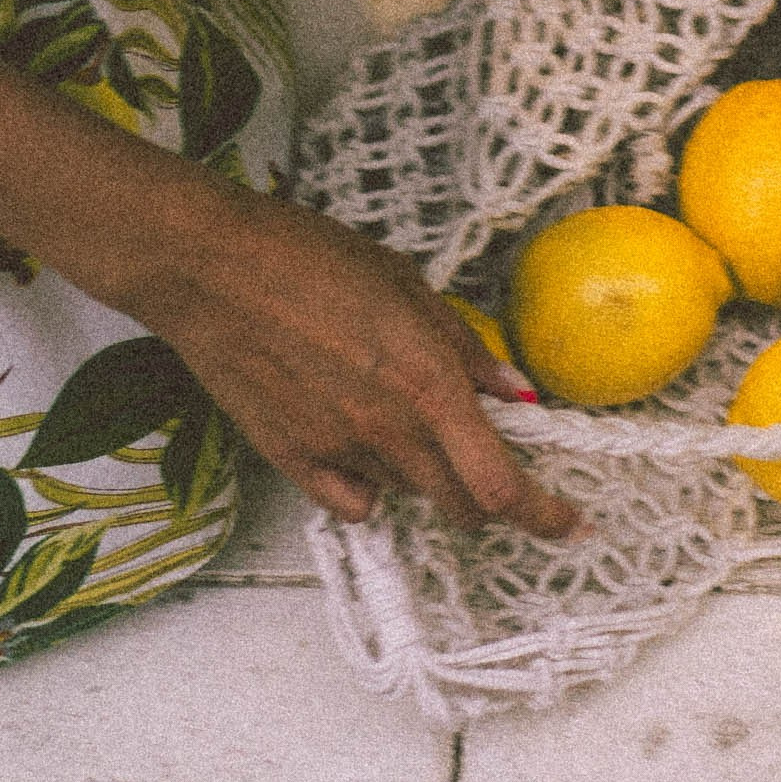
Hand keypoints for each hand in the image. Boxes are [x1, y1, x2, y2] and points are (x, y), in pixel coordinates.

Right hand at [114, 183, 579, 534]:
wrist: (210, 268)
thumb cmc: (310, 258)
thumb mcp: (408, 286)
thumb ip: (466, 349)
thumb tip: (514, 392)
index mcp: (430, 384)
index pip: (502, 485)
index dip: (545, 516)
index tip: (571, 524)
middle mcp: (389, 430)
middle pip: (464, 508)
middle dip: (492, 500)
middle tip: (492, 466)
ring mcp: (337, 451)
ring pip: (409, 495)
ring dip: (427, 473)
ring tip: (402, 414)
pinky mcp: (290, 461)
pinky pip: (351, 502)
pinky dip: (369, 487)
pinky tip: (359, 442)